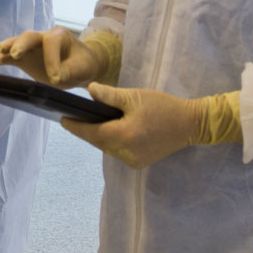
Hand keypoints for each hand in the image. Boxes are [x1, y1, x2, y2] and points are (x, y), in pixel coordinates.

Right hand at [0, 26, 104, 87]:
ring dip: (9, 47)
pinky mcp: (25, 58)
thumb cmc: (82, 64)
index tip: (55, 78)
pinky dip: (3, 58)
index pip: (51, 42)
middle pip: (30, 36)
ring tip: (1, 51)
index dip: (51, 60)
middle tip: (16, 54)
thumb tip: (55, 76)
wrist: (80, 66)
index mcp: (60, 35)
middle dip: (22, 44)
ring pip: (18, 43)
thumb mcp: (82, 68)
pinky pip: (13, 57)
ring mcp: (32, 47)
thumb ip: (69, 71)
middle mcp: (43, 37)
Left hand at [60, 83, 204, 168]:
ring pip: (107, 147)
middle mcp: (126, 153)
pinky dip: (110, 141)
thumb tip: (90, 91)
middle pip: (98, 141)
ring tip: (87, 122)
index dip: (75, 127)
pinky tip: (108, 130)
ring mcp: (133, 160)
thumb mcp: (135, 96)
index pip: (91, 132)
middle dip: (84, 131)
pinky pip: (117, 151)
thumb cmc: (163, 107)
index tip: (62, 120)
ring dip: (98, 136)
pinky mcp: (139, 162)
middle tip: (71, 118)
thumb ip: (110, 95)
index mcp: (124, 136)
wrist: (190, 124)